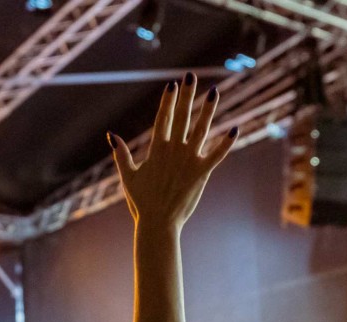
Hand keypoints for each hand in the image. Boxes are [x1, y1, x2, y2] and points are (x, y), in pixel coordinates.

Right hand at [108, 74, 236, 228]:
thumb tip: (111, 135)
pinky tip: (235, 129)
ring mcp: (189, 160)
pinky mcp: (201, 173)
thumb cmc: (141, 202)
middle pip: (181, 116)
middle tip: (191, 75)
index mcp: (156, 149)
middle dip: (187, 95)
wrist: (157, 222)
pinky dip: (226, 143)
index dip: (168, 100)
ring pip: (201, 129)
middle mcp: (173, 150)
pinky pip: (217, 155)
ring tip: (214, 91)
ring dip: (208, 109)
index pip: (163, 118)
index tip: (173, 85)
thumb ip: (121, 155)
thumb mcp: (128, 176)